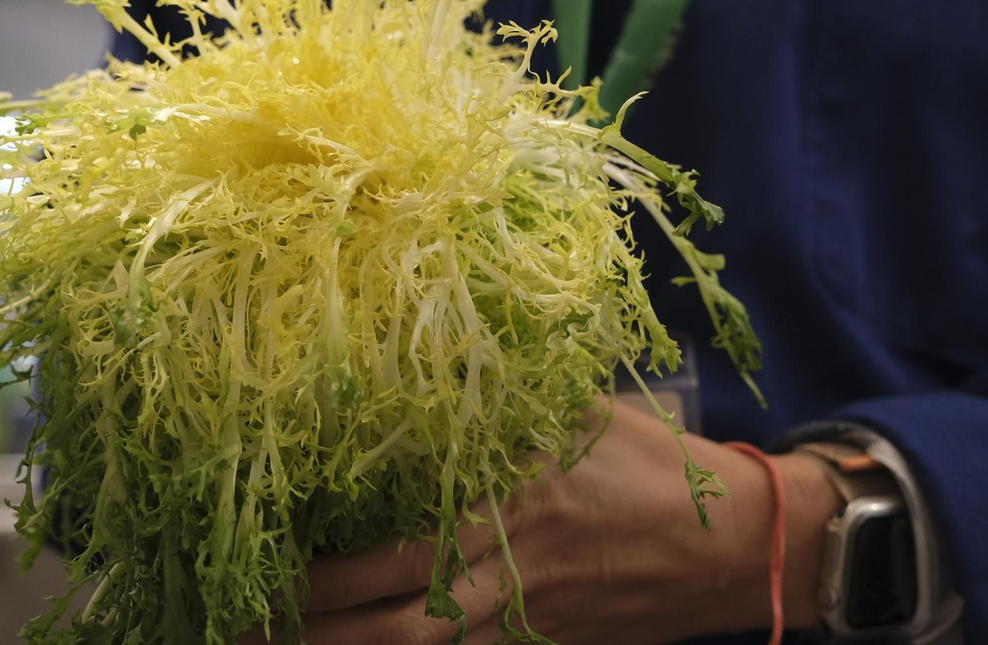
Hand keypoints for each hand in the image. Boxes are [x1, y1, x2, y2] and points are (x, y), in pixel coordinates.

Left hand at [258, 400, 843, 644]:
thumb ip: (504, 405)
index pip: (403, 539)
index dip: (330, 565)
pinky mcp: (546, 644)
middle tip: (244, 622)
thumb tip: (425, 370)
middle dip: (317, 624)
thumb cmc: (657, 464)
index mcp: (514, 498)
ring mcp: (528, 616)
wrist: (744, 546)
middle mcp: (511, 564)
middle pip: (396, 614)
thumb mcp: (580, 413)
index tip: (269, 555)